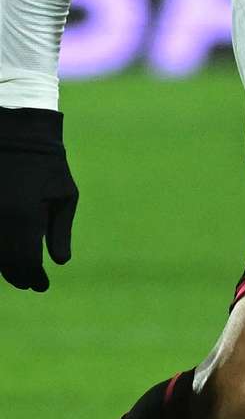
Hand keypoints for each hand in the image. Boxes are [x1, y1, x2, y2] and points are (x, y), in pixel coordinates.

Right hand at [0, 108, 78, 290]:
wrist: (17, 133)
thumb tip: (61, 262)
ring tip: (17, 272)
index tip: (41, 286)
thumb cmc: (47, 164)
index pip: (27, 264)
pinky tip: (5, 253)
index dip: (34, 279)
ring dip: (4, 266)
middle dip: (19, 277)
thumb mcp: (65, 196)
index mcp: (26, 219)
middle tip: (30, 283)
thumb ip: (60, 232)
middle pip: (6, 264)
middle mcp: (1, 220)